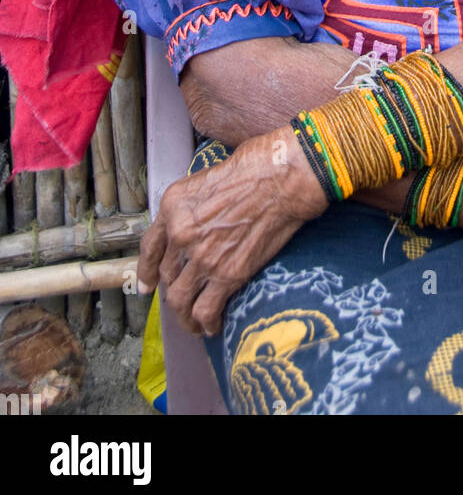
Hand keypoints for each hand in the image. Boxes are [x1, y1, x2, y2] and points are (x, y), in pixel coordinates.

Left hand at [136, 127, 328, 335]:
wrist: (282, 178)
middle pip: (167, 276)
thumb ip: (193, 207)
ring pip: (179, 300)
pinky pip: (206, 310)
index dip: (146, 271)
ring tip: (193, 324)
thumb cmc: (254, 167)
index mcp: (173, 206)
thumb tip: (195, 226)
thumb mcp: (207, 178)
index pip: (149, 247)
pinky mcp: (228, 274)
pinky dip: (206, 324)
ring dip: (184, 317)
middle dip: (175, 290)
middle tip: (186, 298)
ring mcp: (203, 256)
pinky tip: (212, 327)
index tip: (147, 286)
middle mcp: (181, 233)